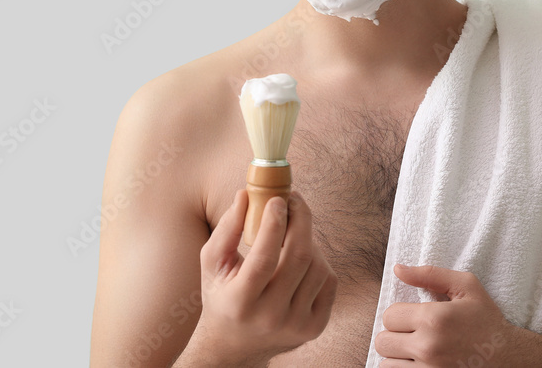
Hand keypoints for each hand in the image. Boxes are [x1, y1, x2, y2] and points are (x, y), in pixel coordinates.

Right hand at [189, 189, 337, 363]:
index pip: (263, 259)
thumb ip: (227, 229)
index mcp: (239, 303)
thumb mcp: (212, 265)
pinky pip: (329, 281)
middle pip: (298, 258)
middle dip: (300, 220)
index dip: (273, 224)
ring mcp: (296, 325)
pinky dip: (319, 261)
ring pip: (318, 267)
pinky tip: (302, 257)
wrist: (235, 345)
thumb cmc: (222, 296)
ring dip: (309, 240)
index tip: (277, 198)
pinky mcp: (315, 327)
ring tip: (292, 232)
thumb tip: (246, 195)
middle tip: (293, 200)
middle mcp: (269, 317)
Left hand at [375, 264, 519, 366]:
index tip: (415, 318)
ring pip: (386, 364)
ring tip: (417, 352)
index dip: (400, 315)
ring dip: (398, 357)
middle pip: (383, 341)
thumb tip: (397, 269)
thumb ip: (430, 274)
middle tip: (414, 335)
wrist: (510, 358)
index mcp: (434, 318)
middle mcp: (428, 346)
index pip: (389, 316)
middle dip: (396, 336)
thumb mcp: (466, 287)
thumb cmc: (487, 320)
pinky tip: (420, 364)